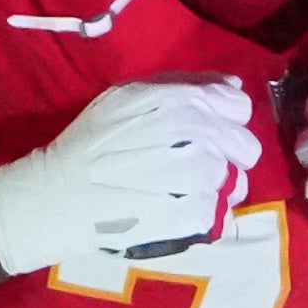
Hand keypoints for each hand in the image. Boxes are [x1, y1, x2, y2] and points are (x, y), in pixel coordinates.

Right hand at [0, 75, 256, 266]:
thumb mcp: (129, 95)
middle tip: (189, 169)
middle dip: (225, 157)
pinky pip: (222, 219)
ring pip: (236, 185)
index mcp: (187, 101)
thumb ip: (185, 86)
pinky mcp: (201, 216)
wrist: (62, 195)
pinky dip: (204, 220)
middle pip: (246, 149)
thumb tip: (232, 88)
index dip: (223, 122)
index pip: (239, 109)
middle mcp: (203, 135)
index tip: (202, 136)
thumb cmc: (89, 142)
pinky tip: (174, 216)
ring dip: (215, 190)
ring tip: (176, 195)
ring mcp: (205, 178)